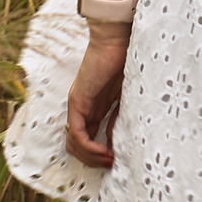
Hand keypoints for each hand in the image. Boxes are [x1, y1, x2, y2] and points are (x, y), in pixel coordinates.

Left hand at [64, 27, 128, 168]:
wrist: (118, 36)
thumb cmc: (128, 57)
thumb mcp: (128, 95)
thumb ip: (122, 114)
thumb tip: (117, 139)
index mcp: (95, 106)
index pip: (88, 139)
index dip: (100, 155)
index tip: (118, 160)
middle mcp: (83, 108)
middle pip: (78, 146)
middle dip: (94, 160)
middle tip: (113, 165)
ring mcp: (78, 105)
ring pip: (74, 144)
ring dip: (91, 157)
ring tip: (109, 161)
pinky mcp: (78, 101)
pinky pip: (76, 133)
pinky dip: (88, 147)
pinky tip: (104, 152)